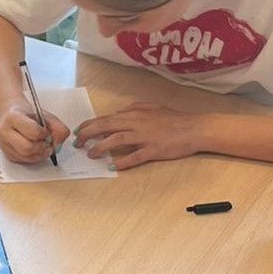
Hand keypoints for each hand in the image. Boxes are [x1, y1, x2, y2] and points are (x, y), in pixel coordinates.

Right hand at [0, 100, 69, 163]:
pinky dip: (35, 157)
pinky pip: (25, 161)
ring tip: (43, 145)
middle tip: (47, 142)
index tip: (46, 132)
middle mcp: (5, 132)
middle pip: (27, 148)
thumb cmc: (27, 115)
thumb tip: (58, 144)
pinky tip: (36, 149)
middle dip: (42, 147)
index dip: (44, 134)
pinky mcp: (8, 155)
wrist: (11, 115)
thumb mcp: (45, 115)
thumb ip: (58, 127)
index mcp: (13, 117)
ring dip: (40, 154)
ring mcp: (4, 145)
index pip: (33, 132)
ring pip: (27, 157)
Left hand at [74, 102, 198, 169]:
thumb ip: (135, 108)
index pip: (106, 118)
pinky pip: (135, 156)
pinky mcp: (154, 150)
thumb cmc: (175, 119)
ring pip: (117, 140)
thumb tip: (119, 112)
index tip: (78, 130)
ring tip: (91, 154)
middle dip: (89, 134)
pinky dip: (123, 161)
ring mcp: (145, 137)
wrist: (195, 128)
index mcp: (135, 114)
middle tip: (77, 142)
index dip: (90, 124)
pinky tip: (112, 165)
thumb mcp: (153, 107)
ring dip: (101, 147)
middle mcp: (137, 124)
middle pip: (107, 127)